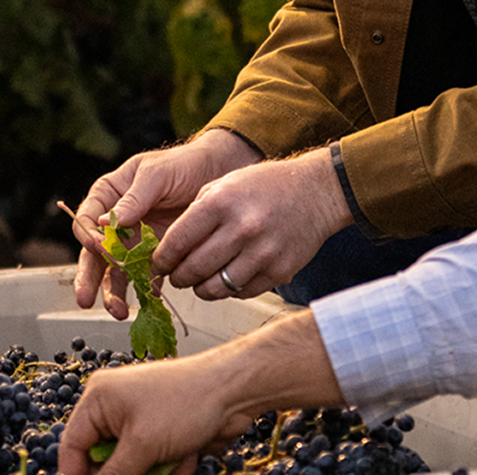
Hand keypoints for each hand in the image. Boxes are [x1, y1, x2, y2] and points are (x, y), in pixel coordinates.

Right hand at [57, 312, 342, 474]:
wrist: (234, 391)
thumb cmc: (186, 403)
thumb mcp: (141, 446)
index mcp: (99, 399)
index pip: (72, 448)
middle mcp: (114, 408)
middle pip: (102, 463)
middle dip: (128, 473)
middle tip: (148, 470)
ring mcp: (139, 422)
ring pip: (130, 469)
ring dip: (154, 473)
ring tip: (174, 460)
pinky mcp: (160, 434)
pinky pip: (152, 466)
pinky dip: (169, 469)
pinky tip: (186, 457)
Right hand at [72, 130, 261, 317]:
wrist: (219, 173)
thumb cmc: (184, 164)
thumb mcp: (157, 173)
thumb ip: (133, 197)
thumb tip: (107, 222)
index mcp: (109, 195)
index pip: (87, 219)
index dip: (88, 236)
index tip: (97, 248)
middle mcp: (118, 222)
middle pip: (94, 253)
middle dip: (89, 278)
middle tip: (86, 298)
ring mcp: (136, 241)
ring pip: (116, 272)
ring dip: (114, 293)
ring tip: (118, 310)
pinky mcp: (156, 256)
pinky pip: (145, 278)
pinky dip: (144, 293)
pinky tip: (147, 303)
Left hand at [151, 147, 353, 299]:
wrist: (317, 192)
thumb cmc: (267, 186)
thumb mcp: (226, 183)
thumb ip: (197, 211)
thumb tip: (169, 245)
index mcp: (223, 201)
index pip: (178, 240)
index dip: (163, 257)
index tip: (159, 263)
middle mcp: (242, 228)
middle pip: (193, 269)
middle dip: (178, 277)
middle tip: (177, 275)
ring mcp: (263, 252)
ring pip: (215, 288)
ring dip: (201, 288)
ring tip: (201, 280)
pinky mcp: (279, 271)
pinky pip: (241, 293)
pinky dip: (229, 289)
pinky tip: (229, 276)